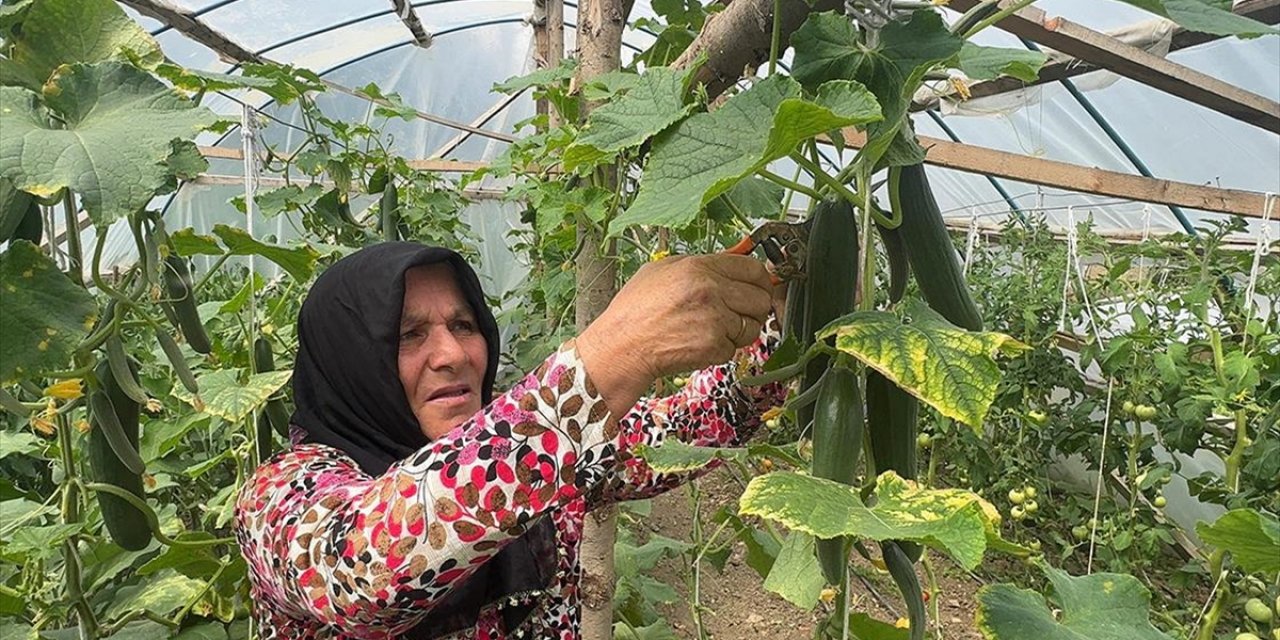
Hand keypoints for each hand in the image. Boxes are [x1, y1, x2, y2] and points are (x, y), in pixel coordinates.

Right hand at [576, 254, 773, 415]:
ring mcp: (715, 319)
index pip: (753, 268)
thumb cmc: (634, 311)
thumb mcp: (660, 270)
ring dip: (737, 332)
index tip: (759, 287)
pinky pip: (734, 348)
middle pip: (760, 298)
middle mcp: (711, 290)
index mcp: (699, 267)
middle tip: (737, 314)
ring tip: (712, 331)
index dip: (761, 279)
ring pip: (752, 326)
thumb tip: (726, 263)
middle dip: (752, 309)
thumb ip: (697, 265)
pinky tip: (698, 344)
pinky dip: (720, 350)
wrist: (622, 346)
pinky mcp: (714, 346)